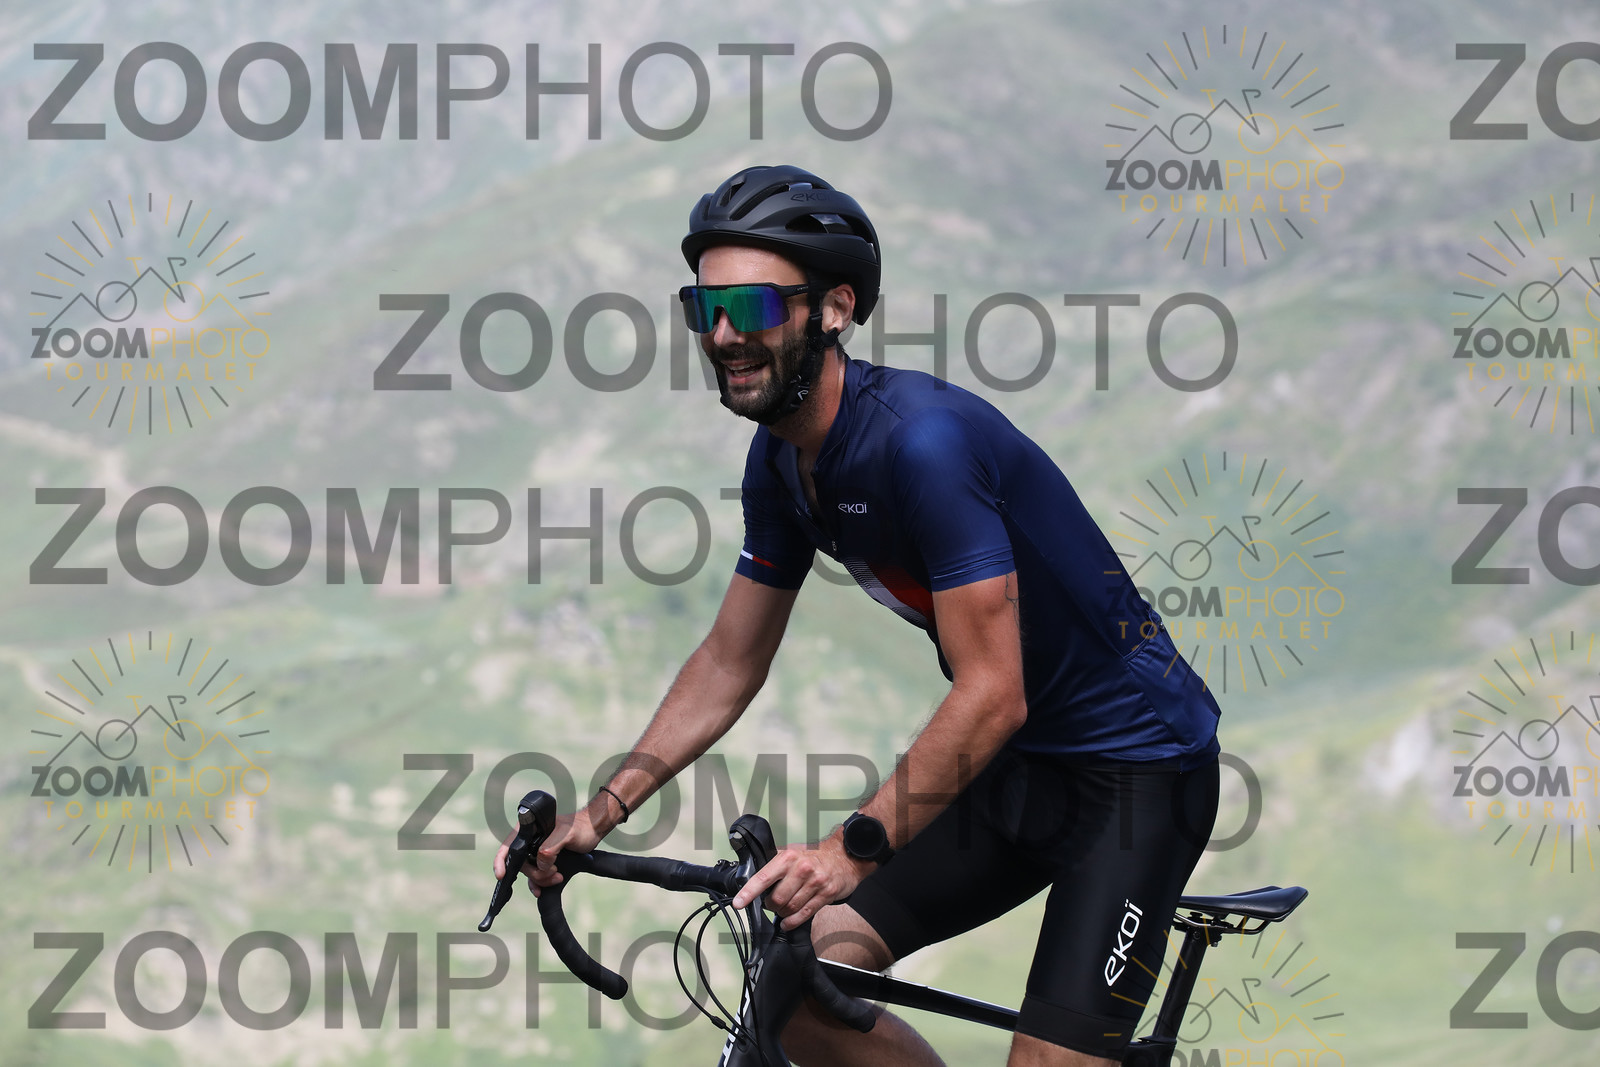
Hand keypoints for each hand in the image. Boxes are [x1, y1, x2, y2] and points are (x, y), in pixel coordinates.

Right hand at [492, 803, 603, 895]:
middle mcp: (530, 839)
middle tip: (554, 873)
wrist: (593, 831)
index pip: (509, 844)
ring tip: (558, 877)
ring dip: (540, 879)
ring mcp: (536, 851)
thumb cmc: (580, 827)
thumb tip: (540, 864)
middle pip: (520, 863)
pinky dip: (538, 884)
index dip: (501, 860)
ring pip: (529, 871)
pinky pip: (535, 876)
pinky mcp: (544, 860)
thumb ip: (550, 848)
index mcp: (530, 828)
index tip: (501, 875)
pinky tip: (542, 890)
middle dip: (534, 873)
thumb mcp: (566, 834)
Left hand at [731, 835, 871, 929]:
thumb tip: (751, 880)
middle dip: (770, 906)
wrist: (844, 857)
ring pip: (789, 908)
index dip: (749, 892)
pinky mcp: (826, 894)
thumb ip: (774, 865)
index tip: (739, 903)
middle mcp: (801, 868)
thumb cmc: (814, 857)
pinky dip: (792, 921)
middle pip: (776, 898)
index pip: (763, 877)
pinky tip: (788, 922)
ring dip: (782, 913)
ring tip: (782, 910)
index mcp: (788, 857)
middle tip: (771, 904)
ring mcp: (815, 882)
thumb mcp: (792, 853)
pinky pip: (804, 914)